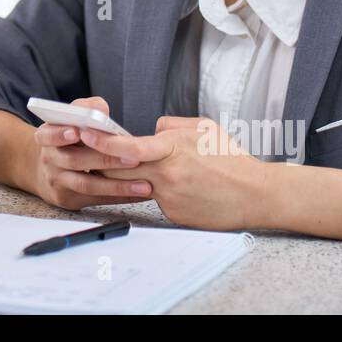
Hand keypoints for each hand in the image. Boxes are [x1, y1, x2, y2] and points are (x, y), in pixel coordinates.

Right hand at [28, 97, 153, 210]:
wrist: (50, 169)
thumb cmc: (69, 139)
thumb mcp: (71, 119)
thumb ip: (86, 109)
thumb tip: (101, 111)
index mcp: (47, 137)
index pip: (47, 134)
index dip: (60, 134)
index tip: (77, 132)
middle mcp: (49, 160)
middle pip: (74, 160)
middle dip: (105, 159)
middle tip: (132, 159)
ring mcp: (58, 182)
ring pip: (86, 185)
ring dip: (117, 185)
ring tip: (143, 185)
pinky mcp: (69, 199)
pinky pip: (96, 199)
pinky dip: (119, 197)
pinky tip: (138, 194)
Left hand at [85, 116, 270, 230]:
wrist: (257, 194)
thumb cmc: (232, 158)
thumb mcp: (204, 128)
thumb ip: (171, 127)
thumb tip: (150, 130)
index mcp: (174, 148)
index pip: (128, 145)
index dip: (102, 141)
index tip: (85, 133)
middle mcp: (167, 173)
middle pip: (120, 169)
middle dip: (102, 162)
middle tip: (86, 153)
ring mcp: (169, 197)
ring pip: (134, 186)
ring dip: (127, 178)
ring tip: (133, 170)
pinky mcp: (173, 214)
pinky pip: (154, 201)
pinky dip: (155, 193)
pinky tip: (176, 190)